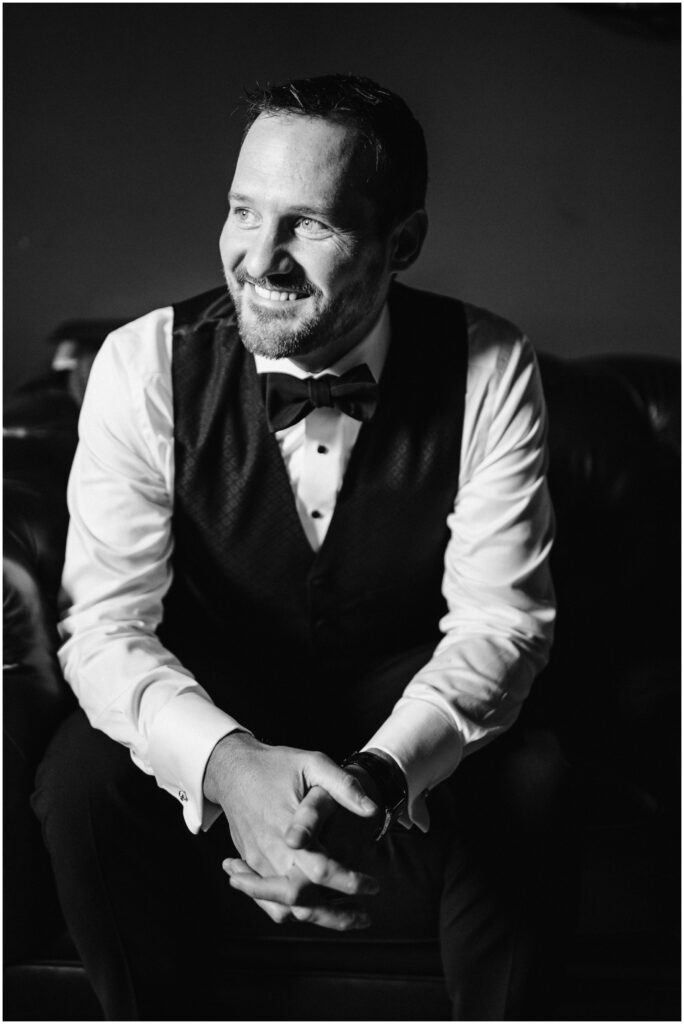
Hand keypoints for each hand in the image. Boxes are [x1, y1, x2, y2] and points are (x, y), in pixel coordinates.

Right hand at [204, 733, 378, 926]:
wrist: (233, 768)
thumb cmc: (276, 765)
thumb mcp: (313, 763)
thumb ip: (343, 786)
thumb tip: (372, 809)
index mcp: (288, 830)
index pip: (321, 870)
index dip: (350, 882)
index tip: (374, 886)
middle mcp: (271, 852)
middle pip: (302, 900)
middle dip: (336, 916)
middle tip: (365, 917)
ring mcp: (258, 862)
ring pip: (284, 908)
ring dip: (316, 919)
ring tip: (346, 918)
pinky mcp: (251, 864)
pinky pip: (267, 902)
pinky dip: (290, 912)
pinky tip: (312, 908)